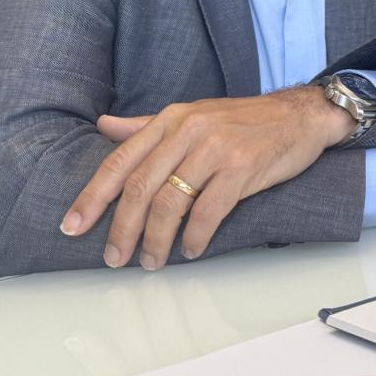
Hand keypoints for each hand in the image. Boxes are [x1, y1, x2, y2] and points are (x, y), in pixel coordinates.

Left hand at [60, 86, 351, 268]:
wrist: (302, 114)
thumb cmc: (247, 120)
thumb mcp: (193, 114)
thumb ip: (147, 125)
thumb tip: (104, 127)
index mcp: (172, 118)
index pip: (121, 161)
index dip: (93, 197)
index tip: (73, 227)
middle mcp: (190, 130)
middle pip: (141, 187)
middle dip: (122, 229)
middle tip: (114, 258)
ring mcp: (217, 148)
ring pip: (171, 203)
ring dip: (157, 240)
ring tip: (152, 261)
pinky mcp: (243, 167)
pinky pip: (209, 211)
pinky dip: (196, 236)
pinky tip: (192, 249)